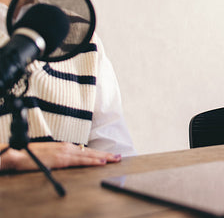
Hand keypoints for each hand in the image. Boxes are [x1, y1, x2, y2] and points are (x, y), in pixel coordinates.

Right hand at [1, 142, 120, 170]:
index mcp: (65, 147)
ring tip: (115, 159)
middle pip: (90, 152)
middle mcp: (67, 147)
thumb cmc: (32, 155)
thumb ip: (60, 157)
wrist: (18, 154)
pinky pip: (80, 161)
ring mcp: (64, 152)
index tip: (110, 156)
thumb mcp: (50, 156)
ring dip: (103, 157)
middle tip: (119, 157)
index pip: (86, 151)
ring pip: (88, 155)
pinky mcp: (61, 159)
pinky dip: (92, 161)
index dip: (98, 153)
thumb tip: (69, 161)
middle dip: (106, 154)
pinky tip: (101, 162)